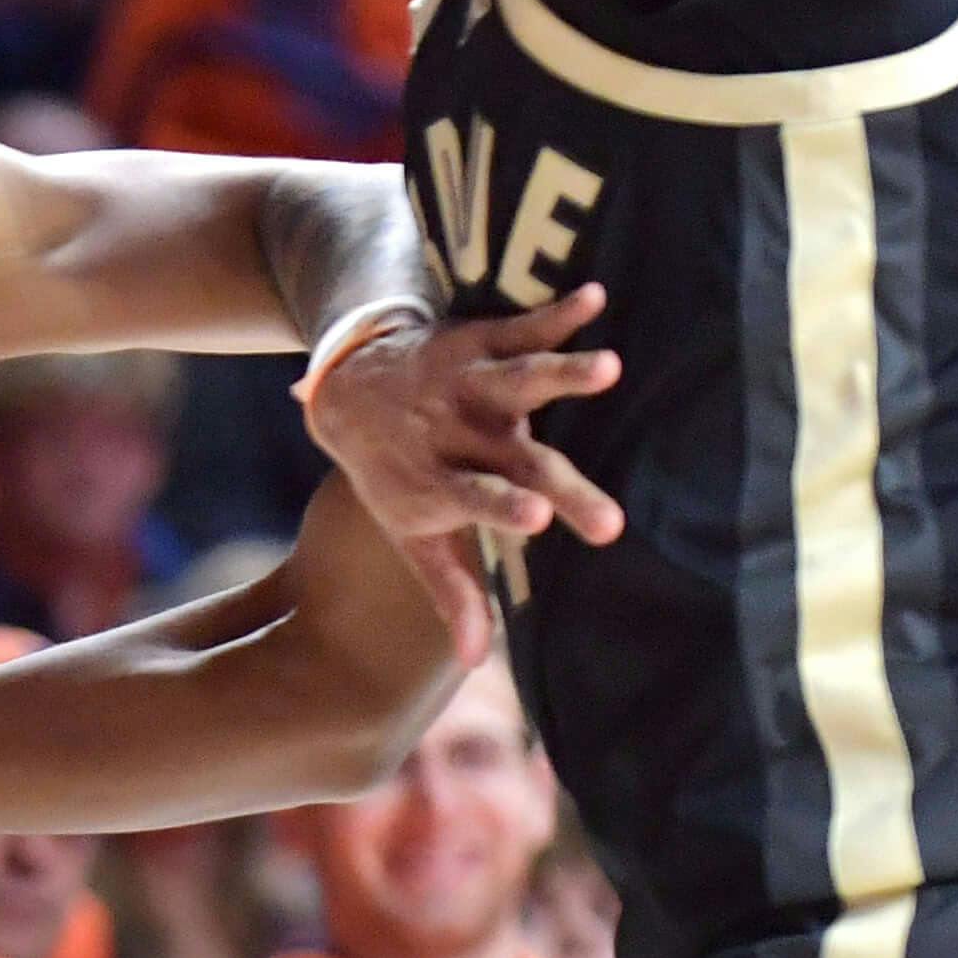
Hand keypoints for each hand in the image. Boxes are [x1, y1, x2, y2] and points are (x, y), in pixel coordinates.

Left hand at [305, 287, 623, 664]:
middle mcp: (457, 434)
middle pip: (518, 461)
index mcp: (440, 482)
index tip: (537, 519)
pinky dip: (558, 311)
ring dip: (561, 374)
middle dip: (560, 487)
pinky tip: (595, 296)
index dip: (504, 508)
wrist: (347, 388)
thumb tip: (473, 661)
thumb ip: (450, 592)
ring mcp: (470, 384)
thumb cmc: (393, 473)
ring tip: (607, 369)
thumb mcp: (410, 534)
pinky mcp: (481, 342)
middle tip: (609, 519)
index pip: (476, 500)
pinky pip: (523, 325)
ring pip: (519, 380)